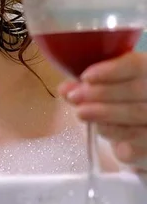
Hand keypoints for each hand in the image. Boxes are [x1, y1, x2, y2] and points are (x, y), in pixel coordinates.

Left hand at [58, 52, 146, 171]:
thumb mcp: (105, 89)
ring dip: (104, 113)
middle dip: (101, 93)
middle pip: (136, 89)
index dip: (111, 70)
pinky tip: (99, 129)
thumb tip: (65, 89)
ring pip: (137, 113)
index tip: (85, 77)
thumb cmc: (120, 103)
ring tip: (81, 113)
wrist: (138, 133)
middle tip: (75, 97)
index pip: (136, 65)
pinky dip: (114, 133)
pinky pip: (137, 138)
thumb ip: (87, 86)